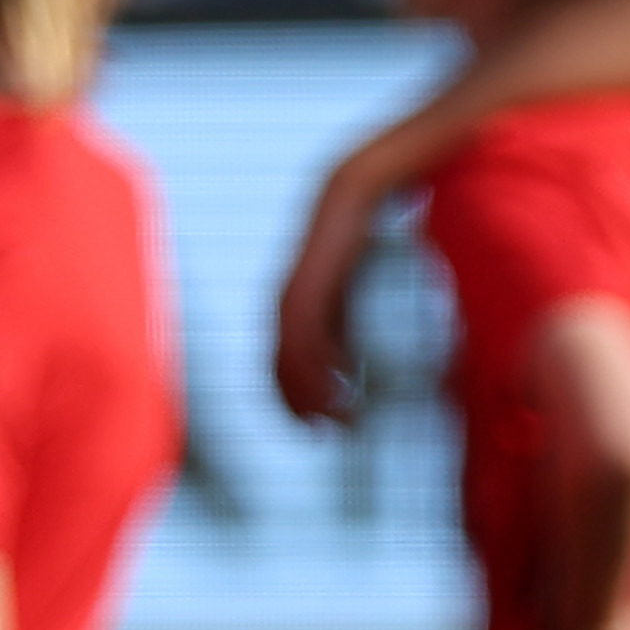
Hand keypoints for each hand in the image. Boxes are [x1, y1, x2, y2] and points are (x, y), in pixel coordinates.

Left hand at [271, 192, 372, 423]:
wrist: (349, 196)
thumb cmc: (351, 239)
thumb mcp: (344, 291)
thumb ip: (340, 325)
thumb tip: (346, 363)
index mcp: (289, 309)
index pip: (279, 364)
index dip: (293, 398)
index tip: (315, 423)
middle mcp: (284, 306)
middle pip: (278, 369)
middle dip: (296, 405)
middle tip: (320, 433)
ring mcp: (293, 298)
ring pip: (292, 359)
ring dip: (312, 394)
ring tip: (337, 419)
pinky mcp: (309, 289)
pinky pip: (310, 338)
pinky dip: (323, 368)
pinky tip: (345, 385)